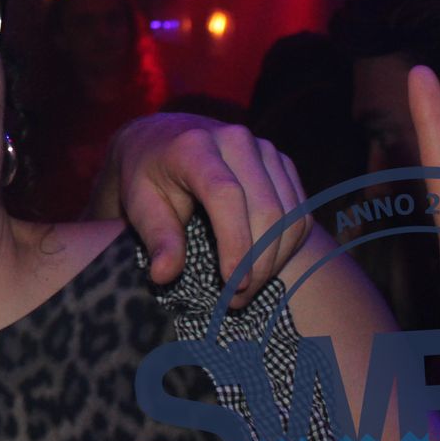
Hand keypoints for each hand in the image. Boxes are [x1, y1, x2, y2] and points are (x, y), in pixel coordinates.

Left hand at [95, 113, 311, 305]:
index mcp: (194, 146)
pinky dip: (288, 246)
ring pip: (290, 214)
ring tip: (248, 290)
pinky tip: (265, 266)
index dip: (236, 243)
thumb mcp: (139, 204)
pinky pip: (300, 211)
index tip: (233, 284)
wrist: (163, 140)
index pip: (225, 195)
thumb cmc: (147, 175)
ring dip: (275, 260)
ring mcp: (264, 149)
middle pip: (266, 209)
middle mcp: (235, 140)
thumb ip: (157, 238)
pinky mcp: (282, 163)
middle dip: (257, 263)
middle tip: (236, 300)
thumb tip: (165, 275)